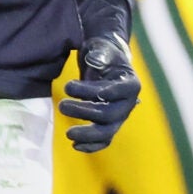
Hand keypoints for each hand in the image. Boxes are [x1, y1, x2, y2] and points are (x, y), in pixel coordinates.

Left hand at [59, 34, 139, 152]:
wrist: (102, 63)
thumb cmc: (102, 54)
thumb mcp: (101, 48)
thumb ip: (99, 53)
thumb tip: (94, 61)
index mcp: (130, 82)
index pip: (126, 90)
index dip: (114, 92)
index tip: (100, 92)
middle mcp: (127, 103)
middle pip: (110, 113)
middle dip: (86, 111)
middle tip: (62, 105)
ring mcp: (117, 116)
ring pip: (107, 131)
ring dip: (87, 134)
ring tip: (68, 133)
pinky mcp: (106, 124)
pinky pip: (102, 140)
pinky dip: (90, 145)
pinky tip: (75, 146)